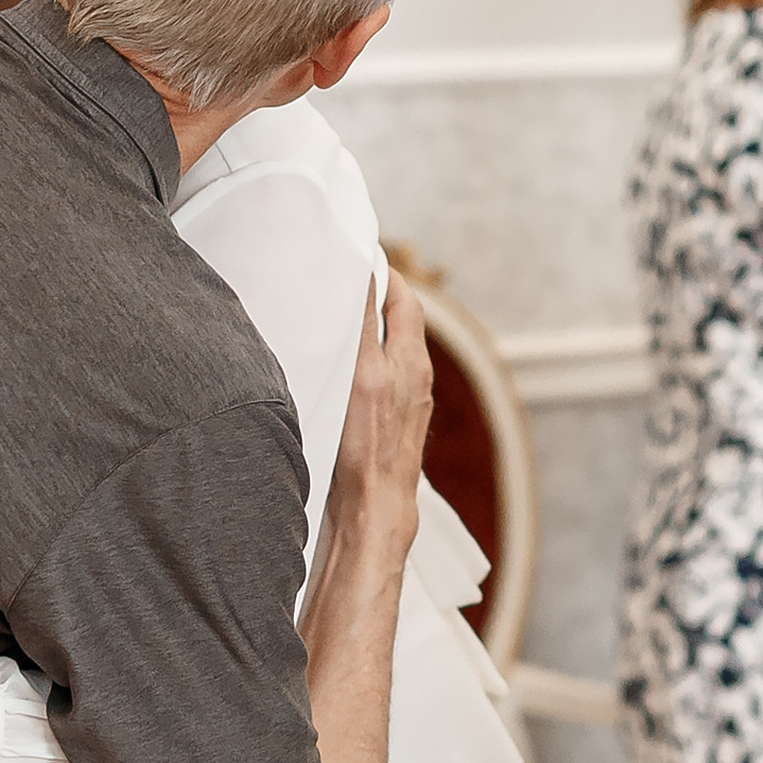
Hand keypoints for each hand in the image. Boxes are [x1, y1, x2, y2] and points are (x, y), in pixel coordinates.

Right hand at [324, 274, 432, 558]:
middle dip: (379, 296)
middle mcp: (416, 376)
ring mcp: (410, 400)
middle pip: (401, 320)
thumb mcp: (361, 374)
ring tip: (346, 316)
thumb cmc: (365, 446)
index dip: (381, 273)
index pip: (400, 297)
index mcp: (410, 359)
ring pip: (394, 348)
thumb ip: (364, 324)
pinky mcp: (398, 421)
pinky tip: (351, 367)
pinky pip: (388, 376)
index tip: (358, 256)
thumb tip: (365, 276)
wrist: (375, 507)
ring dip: (375, 328)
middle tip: (349, 280)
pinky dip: (372, 360)